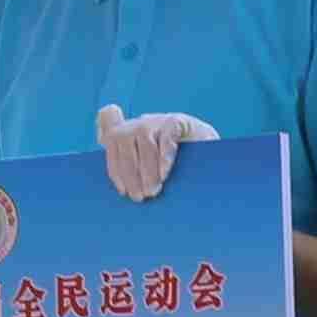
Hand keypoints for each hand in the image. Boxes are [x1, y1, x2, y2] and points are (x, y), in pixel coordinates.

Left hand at [97, 106, 218, 201]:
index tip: (123, 192)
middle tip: (139, 196)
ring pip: (145, 141)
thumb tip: (124, 192)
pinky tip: (164, 174)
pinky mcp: (177, 121)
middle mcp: (139, 122)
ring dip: (147, 169)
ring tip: (152, 191)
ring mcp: (158, 120)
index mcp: (126, 130)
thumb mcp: (147, 165)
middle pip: (125, 143)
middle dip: (130, 173)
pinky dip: (164, 157)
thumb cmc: (172, 163)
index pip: (111, 143)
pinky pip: (166, 137)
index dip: (115, 168)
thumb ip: (131, 170)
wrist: (205, 147)